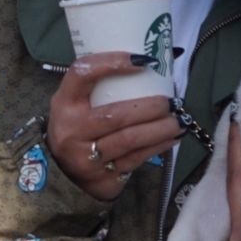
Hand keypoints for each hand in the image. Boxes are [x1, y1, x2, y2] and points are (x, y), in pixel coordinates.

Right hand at [46, 51, 181, 202]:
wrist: (62, 175)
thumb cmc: (76, 129)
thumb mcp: (75, 105)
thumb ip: (100, 88)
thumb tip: (148, 65)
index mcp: (64, 104)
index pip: (82, 74)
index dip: (111, 63)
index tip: (143, 61)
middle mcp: (71, 131)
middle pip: (116, 115)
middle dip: (149, 108)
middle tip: (171, 103)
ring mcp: (86, 158)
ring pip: (130, 141)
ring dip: (160, 129)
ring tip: (178, 121)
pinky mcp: (102, 179)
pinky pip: (135, 160)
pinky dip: (157, 147)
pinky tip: (171, 138)